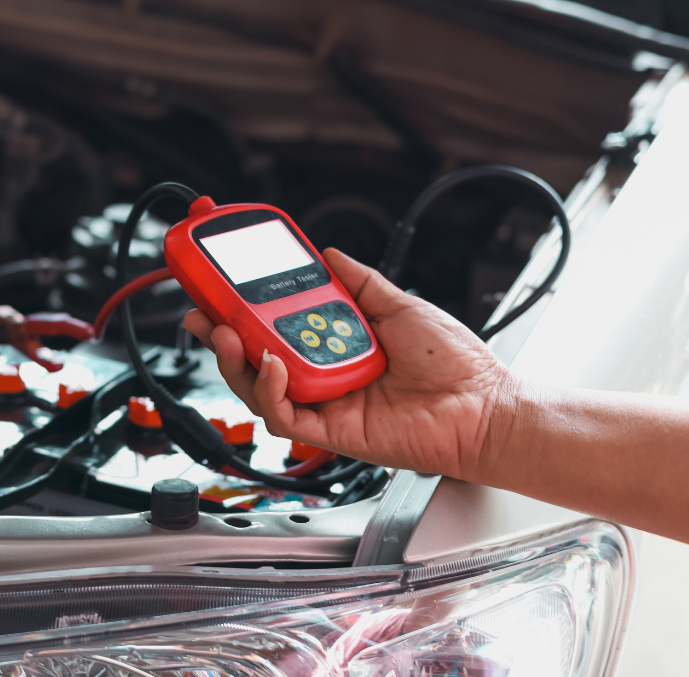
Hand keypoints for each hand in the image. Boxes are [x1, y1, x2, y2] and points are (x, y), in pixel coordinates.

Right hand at [182, 248, 518, 480]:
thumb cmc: (456, 365)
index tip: (219, 287)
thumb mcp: (399, 304)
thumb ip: (359, 282)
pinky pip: (285, 416)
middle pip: (254, 359)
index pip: (274, 327)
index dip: (241, 311)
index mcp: (335, 346)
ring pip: (259, 389)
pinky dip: (272, 390)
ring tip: (227, 334)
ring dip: (236, 362)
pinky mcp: (331, 433)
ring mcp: (325, 405)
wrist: (485, 407)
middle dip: (220, 336)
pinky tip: (275, 364)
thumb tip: (328, 254)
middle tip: (202, 311)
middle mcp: (323, 376)